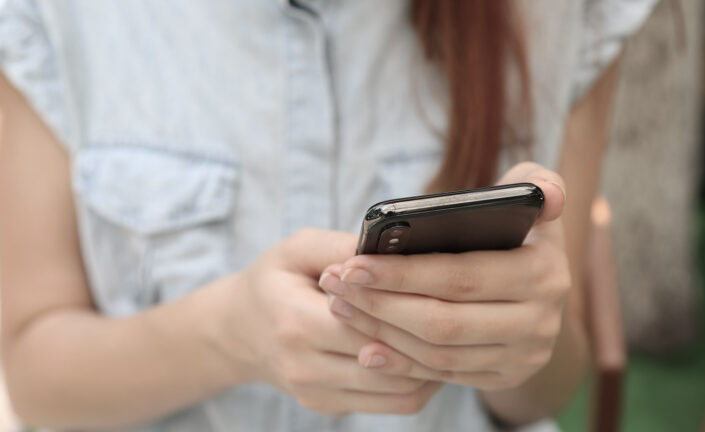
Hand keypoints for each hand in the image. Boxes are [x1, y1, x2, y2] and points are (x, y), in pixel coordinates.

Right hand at [215, 228, 441, 415]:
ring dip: (433, 365)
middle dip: (429, 336)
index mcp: (295, 322)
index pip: (369, 323)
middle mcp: (305, 367)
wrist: (239, 330)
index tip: (442, 285)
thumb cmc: (275, 281)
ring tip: (453, 334)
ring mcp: (317, 394)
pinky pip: (392, 404)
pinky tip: (432, 354)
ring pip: (399, 392)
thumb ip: (341, 246)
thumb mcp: (297, 249)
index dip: (409, 306)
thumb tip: (393, 249)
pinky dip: (419, 381)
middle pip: (390, 361)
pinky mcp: (330, 408)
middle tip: (461, 311)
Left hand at [318, 162, 569, 390]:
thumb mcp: (533, 200)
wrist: (539, 288)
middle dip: (381, 304)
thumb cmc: (519, 231)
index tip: (353, 263)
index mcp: (543, 273)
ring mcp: (524, 356)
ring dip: (382, 333)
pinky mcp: (504, 376)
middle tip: (336, 285)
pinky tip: (366, 346)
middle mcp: (540, 322)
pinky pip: (444, 375)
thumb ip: (537, 182)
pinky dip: (401, 363)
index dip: (403, 273)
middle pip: (444, 321)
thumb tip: (546, 194)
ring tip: (342, 306)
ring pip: (438, 352)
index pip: (461, 277)